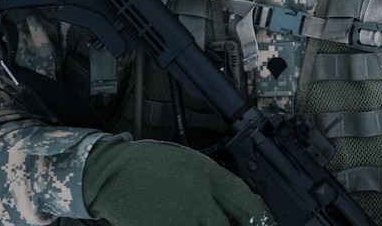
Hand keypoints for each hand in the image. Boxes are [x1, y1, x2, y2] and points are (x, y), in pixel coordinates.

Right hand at [83, 137, 272, 225]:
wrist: (114, 173)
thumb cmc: (152, 164)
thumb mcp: (192, 162)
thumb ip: (217, 183)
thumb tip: (238, 204)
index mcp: (208, 177)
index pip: (247, 202)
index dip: (262, 218)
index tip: (267, 223)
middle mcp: (200, 201)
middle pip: (234, 225)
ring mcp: (182, 221)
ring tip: (211, 223)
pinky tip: (194, 224)